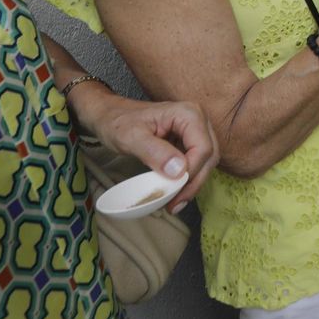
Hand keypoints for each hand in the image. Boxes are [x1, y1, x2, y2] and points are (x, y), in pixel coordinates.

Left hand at [75, 92, 218, 212]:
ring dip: (192, 184)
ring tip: (174, 202)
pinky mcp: (188, 141)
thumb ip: (155, 152)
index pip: (203, 147)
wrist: (109, 115)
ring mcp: (194, 130)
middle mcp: (198, 120)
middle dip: (194, 182)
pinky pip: (196, 162)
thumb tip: (179, 171)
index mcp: (188, 114)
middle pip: (209, 156)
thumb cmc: (117, 122)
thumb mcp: (131, 137)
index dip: (192, 172)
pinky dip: (187, 179)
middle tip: (175, 204)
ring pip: (206, 161)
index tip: (172, 191)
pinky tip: (174, 192)